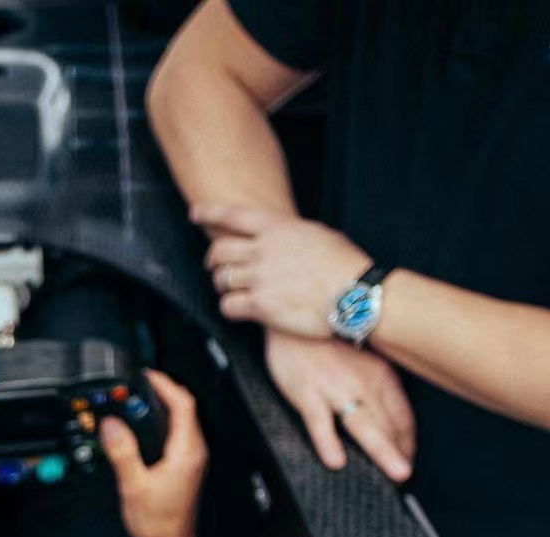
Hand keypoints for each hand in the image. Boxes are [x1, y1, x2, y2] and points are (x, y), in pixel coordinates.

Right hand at [100, 369, 207, 536]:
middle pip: (183, 407)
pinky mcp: (185, 466)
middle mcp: (193, 452)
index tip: (146, 374)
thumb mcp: (134, 486)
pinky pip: (176, 434)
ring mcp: (191, 459)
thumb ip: (122, 452)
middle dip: (160, 391)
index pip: (182, 404)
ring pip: (180, 420)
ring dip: (160, 407)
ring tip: (135, 402)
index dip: (164, 383)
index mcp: (186, 452)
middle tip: (135, 385)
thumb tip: (112, 425)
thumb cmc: (158, 524)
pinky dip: (160, 423)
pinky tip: (142, 429)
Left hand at [194, 206, 371, 339]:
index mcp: (278, 229)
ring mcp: (259, 278)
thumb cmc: (345, 267)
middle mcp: (263, 250)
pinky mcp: (260, 306)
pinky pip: (228, 307)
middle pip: (219, 251)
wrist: (355, 295)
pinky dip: (230, 309)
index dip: (209, 213)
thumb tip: (285, 239)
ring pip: (221, 280)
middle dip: (212, 260)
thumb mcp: (318, 236)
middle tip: (213, 268)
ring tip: (233, 292)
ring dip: (223, 287)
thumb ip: (292, 235)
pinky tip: (240, 311)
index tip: (194, 214)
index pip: (233, 216)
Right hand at [265, 331, 415, 481]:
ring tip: (394, 473)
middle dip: (400, 452)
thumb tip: (383, 417)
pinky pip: (320, 423)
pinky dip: (328, 443)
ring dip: (382, 450)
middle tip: (406, 475)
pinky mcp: (307, 394)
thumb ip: (373, 387)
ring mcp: (334, 390)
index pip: (401, 415)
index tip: (407, 458)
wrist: (294, 318)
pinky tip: (336, 461)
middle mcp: (362, 383)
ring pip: (363, 425)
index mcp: (379, 375)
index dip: (407, 442)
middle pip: (387, 424)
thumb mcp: (360, 359)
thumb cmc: (325, 341)